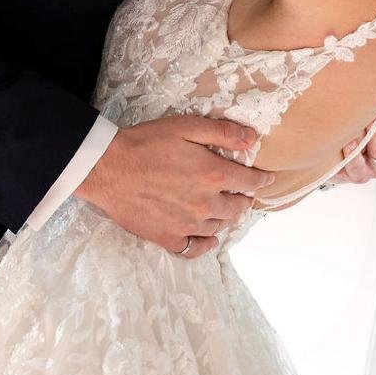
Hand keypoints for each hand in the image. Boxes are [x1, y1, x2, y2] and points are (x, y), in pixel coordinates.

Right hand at [87, 113, 265, 253]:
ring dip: (226, 219)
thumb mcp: (186, 126)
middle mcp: (205, 204)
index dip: (261, 180)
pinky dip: (205, 243)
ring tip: (224, 211)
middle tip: (243, 194)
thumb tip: (252, 138)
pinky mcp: (167, 237)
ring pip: (218, 227)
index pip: (249, 182)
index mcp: (213, 175)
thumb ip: (222, 132)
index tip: (267, 179)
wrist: (108, 168)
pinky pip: (194, 248)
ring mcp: (186, 224)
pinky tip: (208, 237)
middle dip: (244, 200)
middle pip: (237, 208)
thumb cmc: (145, 143)